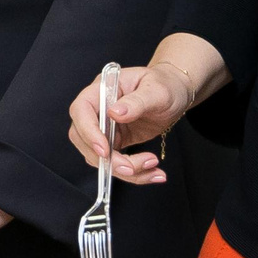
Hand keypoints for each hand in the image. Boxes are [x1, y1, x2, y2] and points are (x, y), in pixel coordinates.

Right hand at [68, 63, 194, 183]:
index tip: (105, 150)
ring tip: (152, 167)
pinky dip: (134, 173)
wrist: (176, 93)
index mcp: (103, 89)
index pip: (81, 110)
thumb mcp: (157, 91)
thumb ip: (136, 101)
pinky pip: (116, 163)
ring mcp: (106, 127)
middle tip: (132, 168)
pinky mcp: (116, 142)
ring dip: (123, 170)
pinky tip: (152, 173)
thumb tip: (115, 112)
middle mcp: (99, 109)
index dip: (88, 132)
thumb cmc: (166, 84)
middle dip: (106, 159)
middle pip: (84, 139)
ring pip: (99, 157)